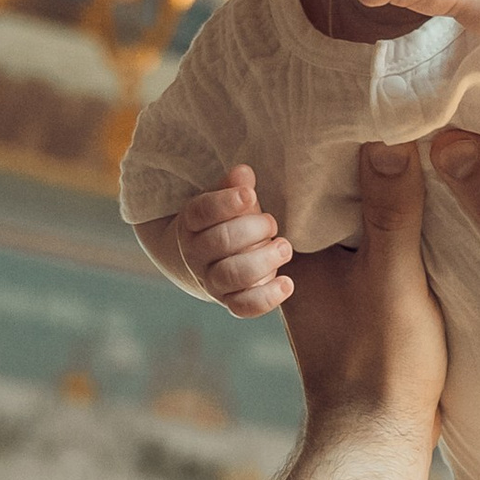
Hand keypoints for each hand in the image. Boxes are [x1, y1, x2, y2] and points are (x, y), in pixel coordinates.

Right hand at [177, 164, 292, 315]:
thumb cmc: (223, 223)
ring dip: (263, 260)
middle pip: (220, 241)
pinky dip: (267, 298)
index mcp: (191, 223)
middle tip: (271, 223)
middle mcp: (196, 254)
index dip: (226, 203)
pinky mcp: (230, 302)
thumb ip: (234, 187)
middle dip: (253, 229)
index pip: (202, 212)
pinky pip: (245, 307)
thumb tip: (243, 173)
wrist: (204, 264)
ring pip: (231, 275)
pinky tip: (288, 283)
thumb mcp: (224, 202)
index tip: (250, 195)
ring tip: (284, 247)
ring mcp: (212, 281)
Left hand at [278, 144, 445, 449]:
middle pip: (318, 193)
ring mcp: (333, 281)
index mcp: (296, 254)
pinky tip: (421, 204)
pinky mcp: (361, 297)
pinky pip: (367, 244)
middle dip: (340, 159)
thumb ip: (391, 211)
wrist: (380, 441)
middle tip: (378, 116)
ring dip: (369, 190)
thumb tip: (387, 140)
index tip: (334, 115)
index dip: (305, 146)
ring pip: (346, 218)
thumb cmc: (380, 364)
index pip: (283, 182)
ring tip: (405, 148)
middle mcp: (306, 263)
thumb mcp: (392, 278)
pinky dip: (385, 222)